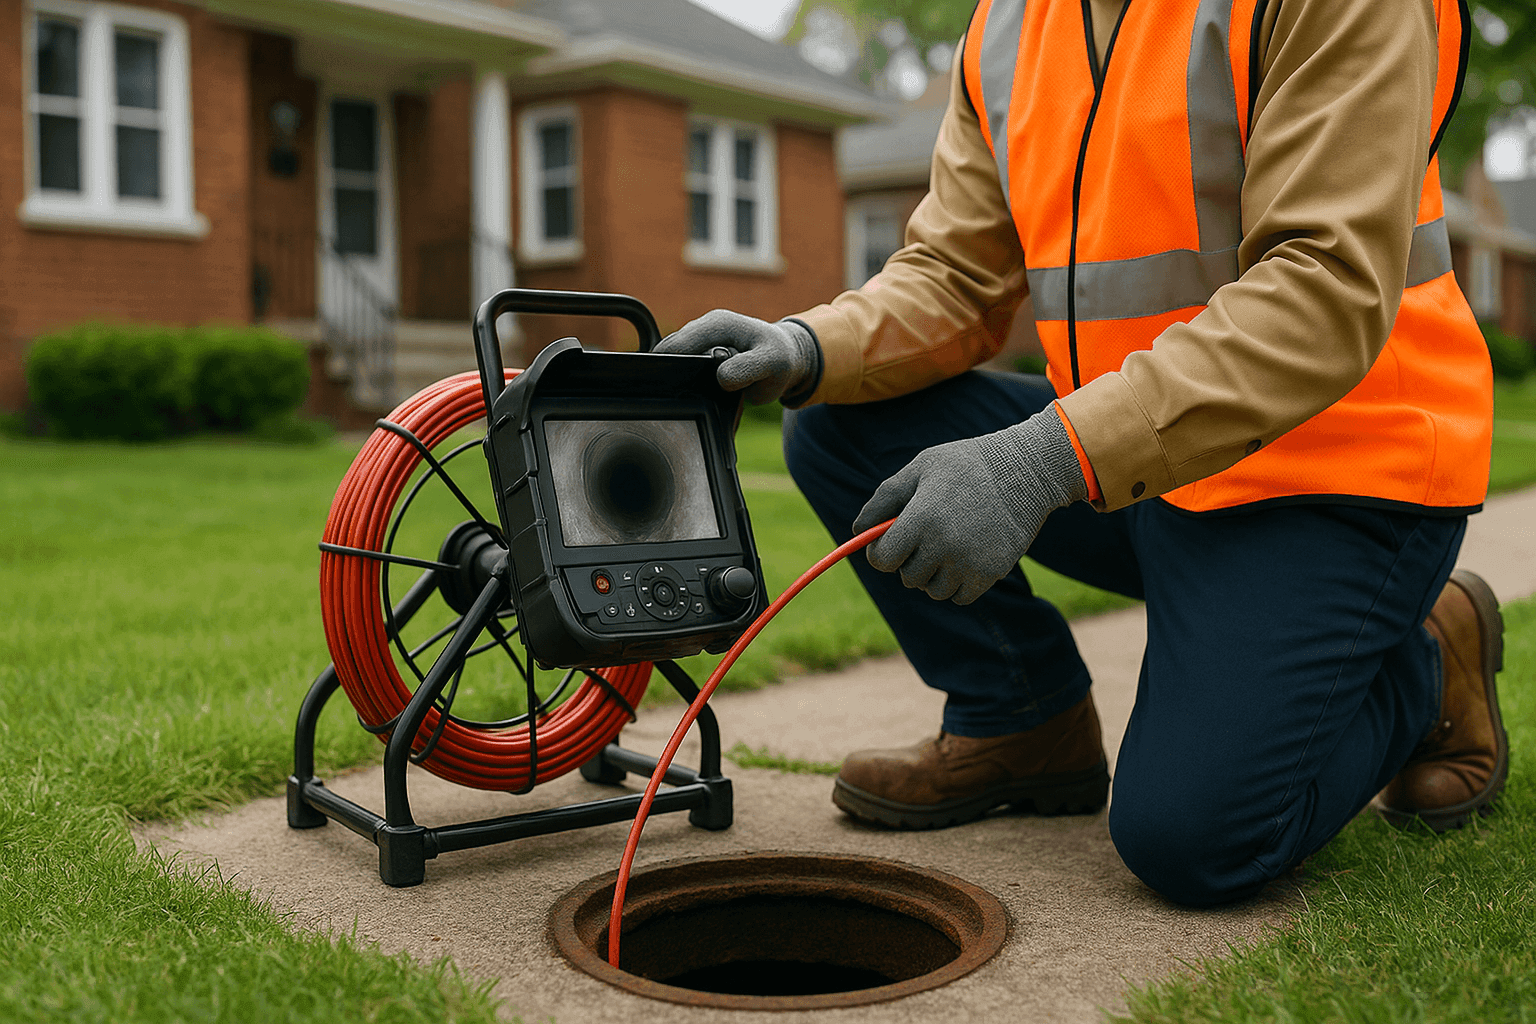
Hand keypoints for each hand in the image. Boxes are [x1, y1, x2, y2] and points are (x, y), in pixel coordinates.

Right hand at [655, 310, 821, 404]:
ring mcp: (700, 337)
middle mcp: (704, 326)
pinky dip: (684, 376)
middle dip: (670, 372)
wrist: (786, 355)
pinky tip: (694, 386)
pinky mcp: (699, 350)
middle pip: (668, 351)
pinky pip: (682, 364)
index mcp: (718, 324)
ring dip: (677, 374)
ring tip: (692, 389)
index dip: (669, 366)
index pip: (678, 345)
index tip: (671, 387)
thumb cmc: (780, 358)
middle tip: (681, 394)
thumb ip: (747, 369)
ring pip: (672, 359)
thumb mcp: (772, 364)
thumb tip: (721, 377)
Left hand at [851, 407, 1088, 604]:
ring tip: (947, 546)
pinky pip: (960, 597)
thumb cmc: (966, 464)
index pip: (882, 560)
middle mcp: (944, 545)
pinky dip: (957, 584)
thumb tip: (857, 530)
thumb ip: (884, 499)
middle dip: (909, 561)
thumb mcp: (920, 468)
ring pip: (933, 590)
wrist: (1025, 469)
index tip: (886, 544)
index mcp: (921, 518)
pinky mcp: (991, 572)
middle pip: (908, 577)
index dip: (879, 553)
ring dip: (933, 575)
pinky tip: (964, 558)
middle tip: (924, 538)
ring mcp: (969, 562)